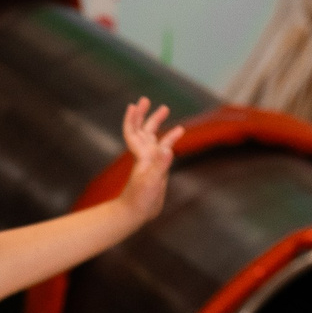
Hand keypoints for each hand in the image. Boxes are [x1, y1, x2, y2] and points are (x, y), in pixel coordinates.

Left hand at [114, 100, 183, 222]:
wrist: (136, 213)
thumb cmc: (140, 199)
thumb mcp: (152, 181)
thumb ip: (160, 164)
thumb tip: (168, 148)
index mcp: (142, 156)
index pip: (134, 133)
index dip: (133, 119)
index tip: (134, 105)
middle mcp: (145, 155)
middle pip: (143, 130)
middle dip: (144, 115)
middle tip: (145, 99)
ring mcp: (151, 161)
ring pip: (153, 137)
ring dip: (157, 123)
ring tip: (165, 109)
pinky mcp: (157, 168)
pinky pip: (163, 149)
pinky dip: (170, 139)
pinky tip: (178, 133)